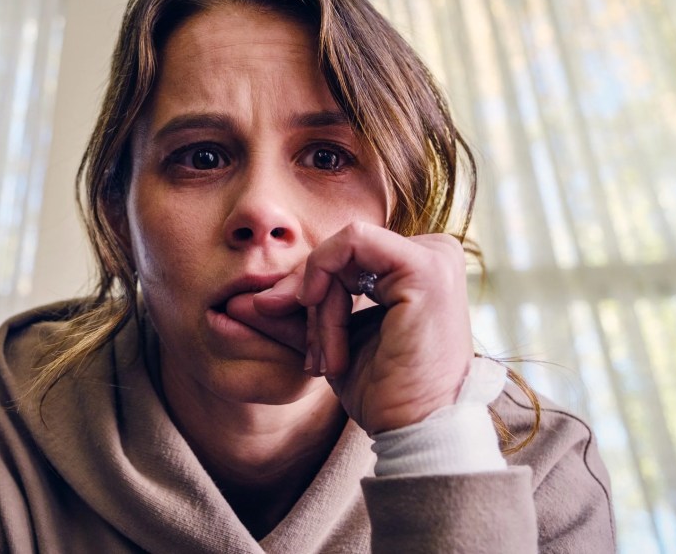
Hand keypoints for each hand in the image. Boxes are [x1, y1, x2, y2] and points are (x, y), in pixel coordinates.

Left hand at [250, 223, 474, 434]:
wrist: (414, 431)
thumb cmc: (382, 393)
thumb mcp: (328, 342)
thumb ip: (293, 314)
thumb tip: (240, 301)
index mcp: (416, 267)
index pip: (346, 258)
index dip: (309, 291)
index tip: (303, 343)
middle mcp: (433, 252)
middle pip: (341, 253)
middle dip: (309, 301)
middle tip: (310, 356)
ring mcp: (434, 256)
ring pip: (342, 253)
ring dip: (319, 309)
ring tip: (326, 361)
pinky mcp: (425, 267)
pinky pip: (351, 244)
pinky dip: (325, 283)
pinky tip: (324, 328)